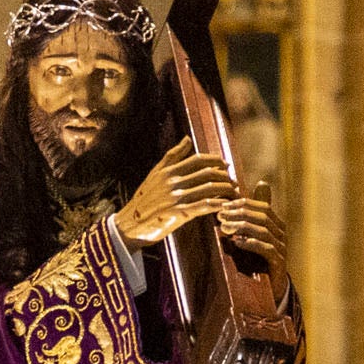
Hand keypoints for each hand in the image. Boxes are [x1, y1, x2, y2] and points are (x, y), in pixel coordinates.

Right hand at [113, 138, 237, 247]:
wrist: (130, 224)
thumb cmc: (144, 199)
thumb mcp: (155, 173)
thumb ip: (173, 156)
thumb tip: (187, 139)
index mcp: (168, 171)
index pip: (198, 160)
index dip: (215, 161)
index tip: (226, 165)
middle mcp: (172, 182)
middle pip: (207, 174)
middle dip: (224, 177)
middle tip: (233, 182)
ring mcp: (176, 197)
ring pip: (208, 189)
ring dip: (225, 191)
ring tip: (233, 194)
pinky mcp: (178, 213)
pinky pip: (204, 206)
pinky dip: (217, 205)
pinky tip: (226, 206)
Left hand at [216, 197, 286, 264]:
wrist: (271, 288)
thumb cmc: (257, 260)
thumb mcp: (250, 240)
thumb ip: (243, 225)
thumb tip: (225, 208)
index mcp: (276, 224)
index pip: (263, 207)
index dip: (244, 203)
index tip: (224, 205)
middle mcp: (281, 234)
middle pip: (263, 216)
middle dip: (240, 213)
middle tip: (221, 215)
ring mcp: (281, 247)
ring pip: (264, 231)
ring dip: (242, 227)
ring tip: (225, 228)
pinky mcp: (279, 262)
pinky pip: (266, 249)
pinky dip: (251, 243)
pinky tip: (237, 242)